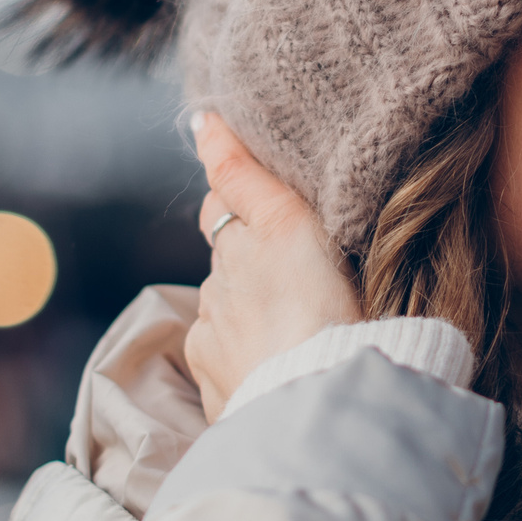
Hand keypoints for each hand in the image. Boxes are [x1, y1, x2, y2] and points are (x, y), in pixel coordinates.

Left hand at [185, 112, 362, 420]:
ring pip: (224, 313)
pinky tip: (278, 367)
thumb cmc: (321, 308)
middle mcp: (216, 289)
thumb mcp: (291, 224)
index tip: (255, 198)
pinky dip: (244, 360)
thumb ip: (240, 173)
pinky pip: (226, 364)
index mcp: (240, 244)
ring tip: (297, 326)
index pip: (223, 204)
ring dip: (249, 314)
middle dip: (247, 261)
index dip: (235, 196)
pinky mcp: (216, 387)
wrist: (320, 402)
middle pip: (225, 261)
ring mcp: (213, 341)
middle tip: (295, 270)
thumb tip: (200, 118)